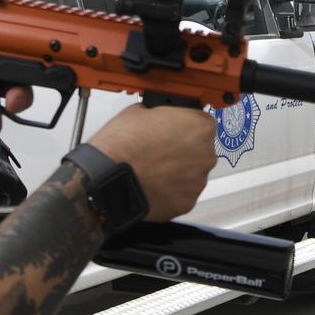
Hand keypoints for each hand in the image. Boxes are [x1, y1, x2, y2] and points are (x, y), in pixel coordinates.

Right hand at [86, 104, 218, 221]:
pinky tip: (153, 184)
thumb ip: (161, 116)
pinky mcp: (187, 202)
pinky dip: (170, 190)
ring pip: (191, 174)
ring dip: (177, 172)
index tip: (174, 131)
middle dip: (182, 151)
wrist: (108, 177)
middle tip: (159, 151)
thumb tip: (158, 119)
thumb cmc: (122, 145)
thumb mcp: (141, 111)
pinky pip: (182, 194)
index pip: (202, 123)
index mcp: (200, 127)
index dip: (184, 127)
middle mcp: (205, 155)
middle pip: (199, 150)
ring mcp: (198, 181)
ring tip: (152, 169)